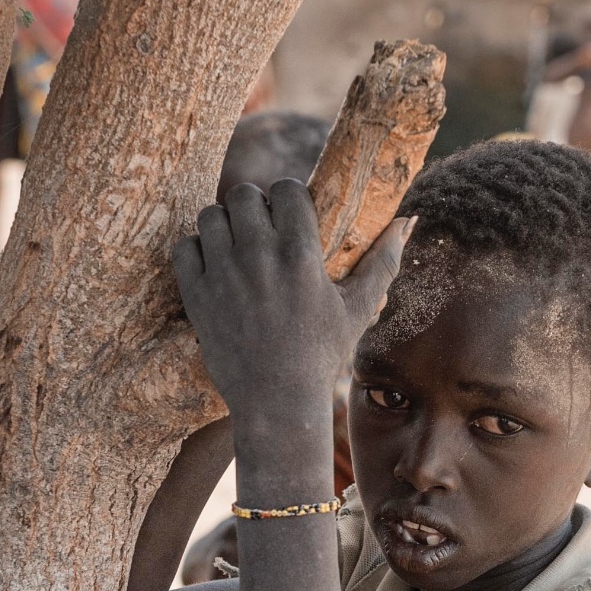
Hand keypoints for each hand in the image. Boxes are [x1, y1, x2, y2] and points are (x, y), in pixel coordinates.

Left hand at [173, 180, 407, 430]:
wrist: (277, 402)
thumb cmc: (322, 354)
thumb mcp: (359, 308)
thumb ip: (384, 260)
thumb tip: (406, 221)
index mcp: (301, 255)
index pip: (286, 188)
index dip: (287, 196)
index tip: (289, 214)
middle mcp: (260, 258)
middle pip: (243, 194)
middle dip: (253, 205)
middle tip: (259, 227)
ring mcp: (224, 275)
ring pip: (210, 215)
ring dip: (222, 224)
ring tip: (235, 244)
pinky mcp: (197, 296)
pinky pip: (184, 246)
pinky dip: (196, 250)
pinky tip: (213, 265)